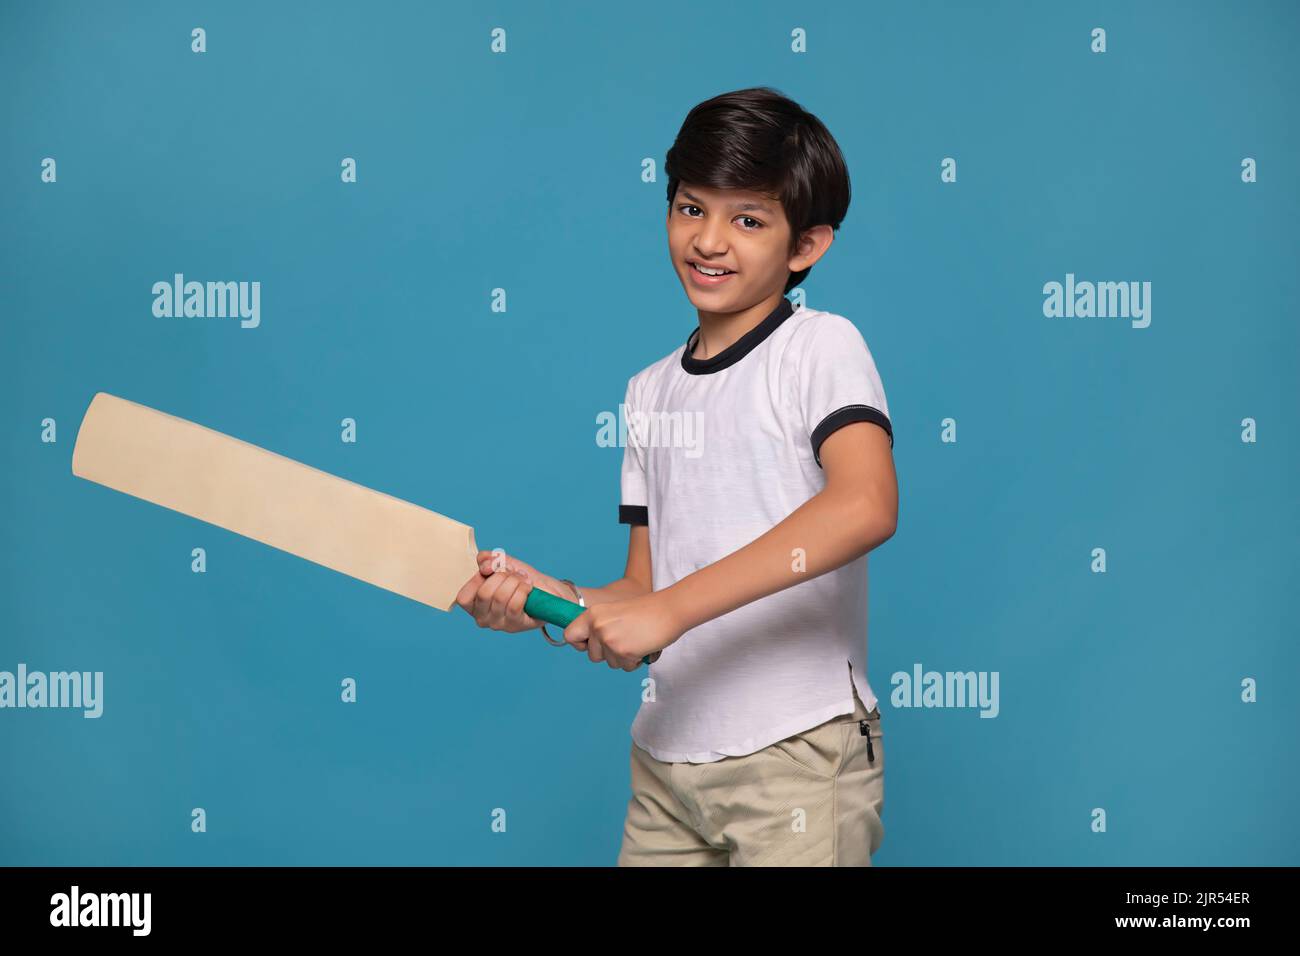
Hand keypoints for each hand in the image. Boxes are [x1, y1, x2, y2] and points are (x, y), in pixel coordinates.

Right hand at [454, 549, 554, 633]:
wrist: (544, 589)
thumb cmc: (519, 578)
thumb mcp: (501, 564)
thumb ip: (487, 560)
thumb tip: (484, 564)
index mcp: (473, 605)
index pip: (463, 597)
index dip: (476, 579)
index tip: (491, 570)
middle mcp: (483, 618)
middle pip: (484, 593)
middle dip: (501, 576)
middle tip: (513, 573)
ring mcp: (498, 624)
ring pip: (501, 597)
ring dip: (515, 581)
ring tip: (523, 579)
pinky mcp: (515, 625)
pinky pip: (515, 605)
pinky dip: (523, 590)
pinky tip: (528, 587)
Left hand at [562, 591, 682, 670]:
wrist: (669, 610)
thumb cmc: (646, 611)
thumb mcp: (614, 612)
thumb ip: (600, 626)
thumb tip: (590, 645)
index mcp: (593, 614)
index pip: (569, 635)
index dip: (580, 644)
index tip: (592, 644)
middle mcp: (597, 626)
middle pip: (592, 655)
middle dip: (608, 654)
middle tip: (625, 639)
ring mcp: (609, 640)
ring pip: (610, 663)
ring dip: (623, 657)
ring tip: (636, 640)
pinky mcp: (623, 652)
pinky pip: (625, 667)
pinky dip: (635, 661)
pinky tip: (643, 647)